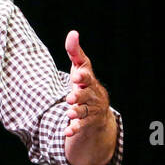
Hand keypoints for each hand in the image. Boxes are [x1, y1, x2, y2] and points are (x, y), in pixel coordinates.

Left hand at [62, 30, 115, 164]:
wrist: (97, 110)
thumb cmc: (85, 84)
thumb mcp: (80, 68)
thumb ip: (75, 52)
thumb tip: (73, 33)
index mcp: (89, 81)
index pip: (87, 77)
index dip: (83, 76)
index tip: (76, 76)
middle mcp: (92, 95)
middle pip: (86, 95)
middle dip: (79, 96)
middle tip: (70, 98)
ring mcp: (90, 110)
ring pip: (84, 112)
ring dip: (77, 113)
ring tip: (69, 113)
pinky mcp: (86, 123)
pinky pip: (80, 127)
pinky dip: (74, 129)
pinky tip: (67, 132)